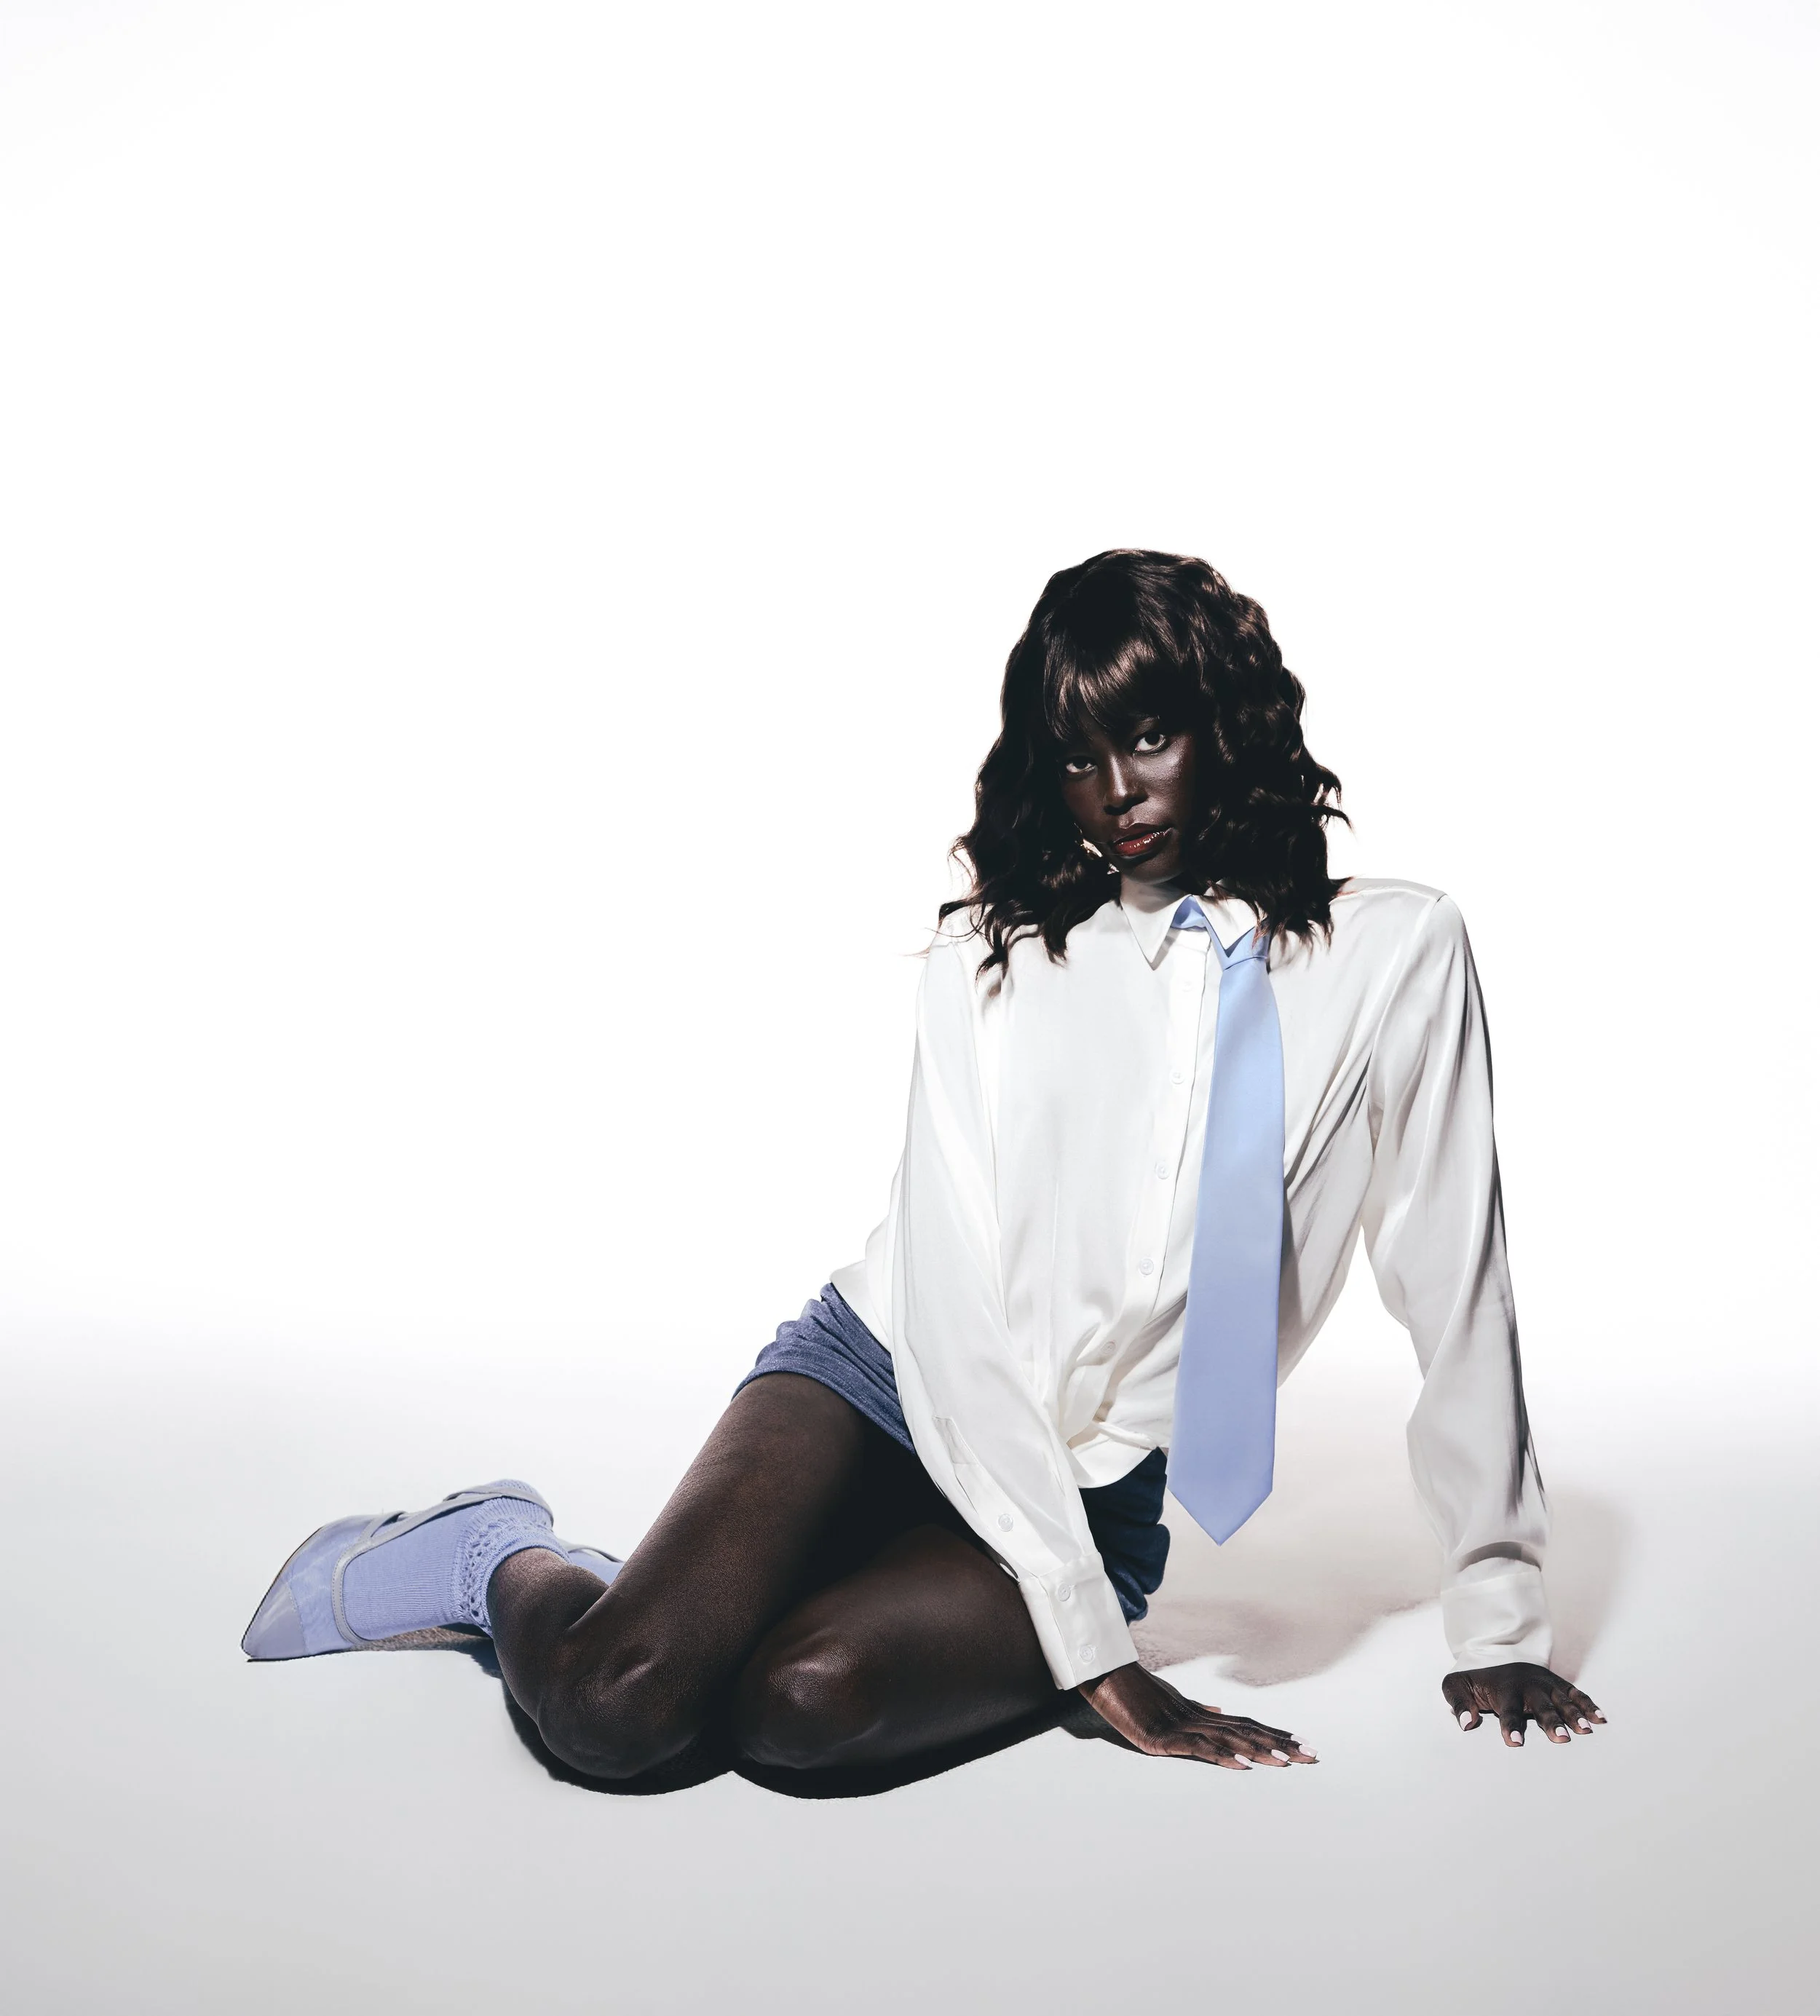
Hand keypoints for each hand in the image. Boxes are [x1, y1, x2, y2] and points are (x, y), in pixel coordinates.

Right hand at [1076, 1662, 1317, 1769]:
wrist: (1103, 1674)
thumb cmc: (1133, 1691)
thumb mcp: (1169, 1703)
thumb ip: (1195, 1712)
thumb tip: (1220, 1712)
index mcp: (1201, 1715)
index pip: (1246, 1725)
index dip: (1275, 1735)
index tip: (1302, 1744)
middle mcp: (1198, 1718)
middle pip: (1247, 1732)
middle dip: (1281, 1745)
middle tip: (1313, 1756)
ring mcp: (1182, 1726)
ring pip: (1229, 1739)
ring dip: (1260, 1751)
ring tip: (1288, 1762)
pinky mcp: (1163, 1736)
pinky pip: (1198, 1748)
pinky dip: (1223, 1755)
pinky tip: (1243, 1764)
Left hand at [1443, 1662, 1605, 1746]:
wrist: (1496, 1653)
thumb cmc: (1477, 1680)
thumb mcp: (1457, 1685)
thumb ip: (1458, 1703)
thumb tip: (1465, 1723)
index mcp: (1504, 1690)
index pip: (1508, 1711)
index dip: (1510, 1727)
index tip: (1515, 1742)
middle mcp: (1528, 1687)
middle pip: (1541, 1706)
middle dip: (1550, 1722)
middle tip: (1561, 1739)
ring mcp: (1546, 1685)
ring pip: (1562, 1700)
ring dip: (1574, 1715)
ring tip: (1585, 1731)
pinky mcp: (1558, 1684)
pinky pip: (1576, 1693)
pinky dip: (1588, 1704)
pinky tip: (1600, 1719)